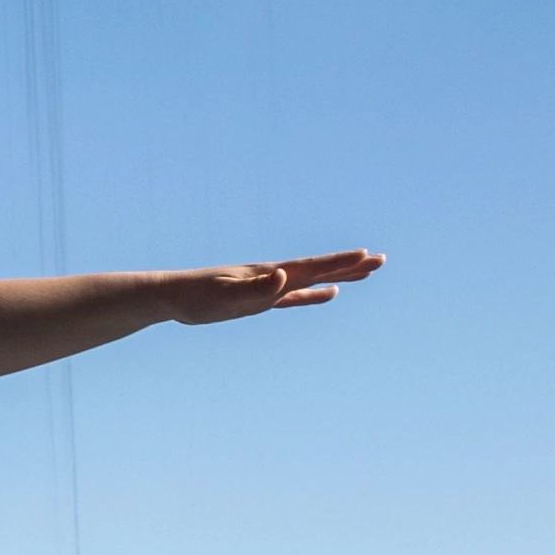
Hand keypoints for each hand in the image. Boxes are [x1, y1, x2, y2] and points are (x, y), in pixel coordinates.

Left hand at [160, 250, 379, 322]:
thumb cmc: (197, 295)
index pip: (311, 266)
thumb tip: (284, 276)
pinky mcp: (260, 300)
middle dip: (350, 265)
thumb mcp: (226, 294)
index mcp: (269, 274)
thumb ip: (256, 288)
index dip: (339, 262)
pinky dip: (315, 295)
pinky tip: (330, 293)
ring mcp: (269, 287)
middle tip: (381, 260)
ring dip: (340, 276)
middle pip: (320, 269)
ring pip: (313, 281)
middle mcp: (273, 276)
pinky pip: (295, 297)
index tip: (367, 255)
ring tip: (366, 272)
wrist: (173, 296)